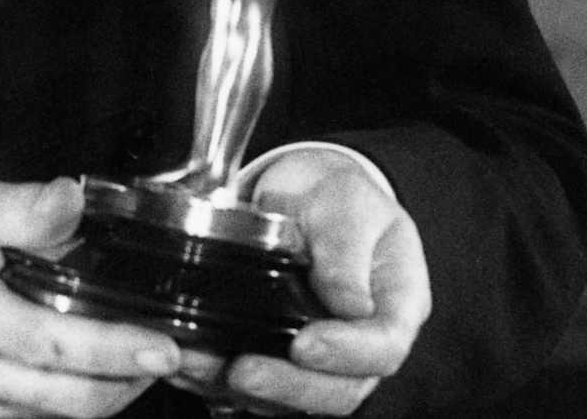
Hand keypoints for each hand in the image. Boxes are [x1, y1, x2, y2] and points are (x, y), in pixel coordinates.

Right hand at [0, 172, 180, 417]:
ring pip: (50, 418)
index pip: (52, 345)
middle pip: (64, 399)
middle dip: (128, 383)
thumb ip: (20, 207)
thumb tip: (74, 201)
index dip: (114, 350)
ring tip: (137, 362)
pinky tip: (88, 377)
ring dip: (104, 398)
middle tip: (168, 355)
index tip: (164, 346)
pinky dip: (66, 405)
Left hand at [171, 150, 430, 414]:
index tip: (303, 344)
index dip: (346, 354)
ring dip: (248, 390)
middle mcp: (363, 341)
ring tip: (202, 367)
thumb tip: (349, 303)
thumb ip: (346, 246)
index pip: (383, 347)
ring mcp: (325, 355)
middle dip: (289, 386)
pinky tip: (191, 366)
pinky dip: (223, 381)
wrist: (301, 191)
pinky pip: (260, 385)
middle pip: (339, 388)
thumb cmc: (334, 196)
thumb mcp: (346, 201)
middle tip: (242, 370)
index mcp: (396, 303)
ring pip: (296, 396)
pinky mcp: (282, 356)